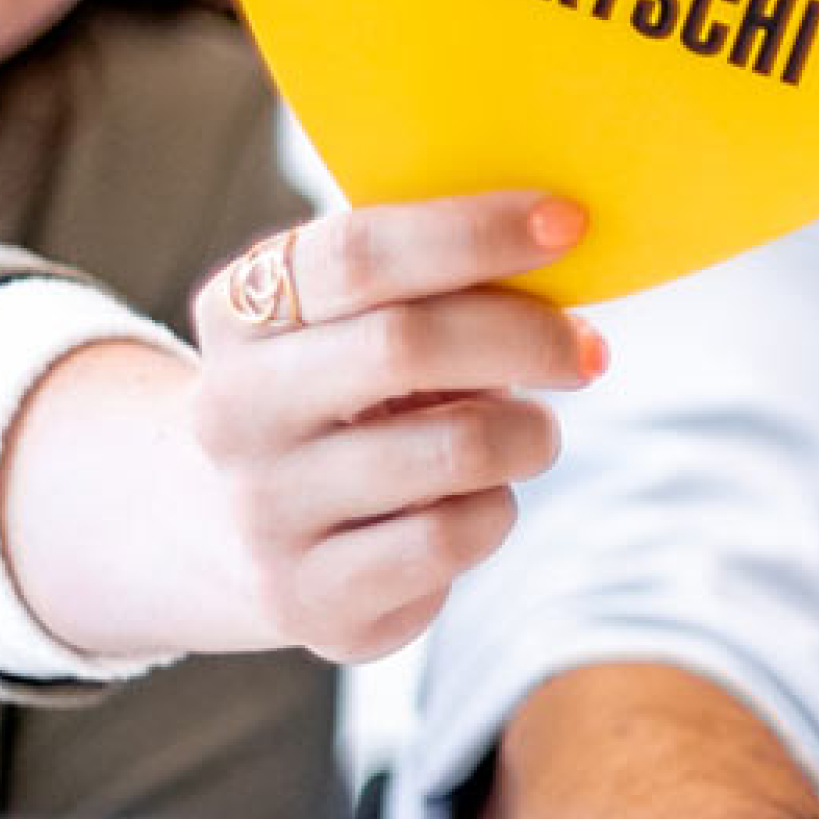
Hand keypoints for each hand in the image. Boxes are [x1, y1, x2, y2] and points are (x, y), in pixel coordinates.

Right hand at [9, 190, 600, 663]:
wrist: (249, 536)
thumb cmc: (350, 400)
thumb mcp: (360, 325)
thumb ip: (432, 281)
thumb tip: (562, 240)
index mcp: (240, 312)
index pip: (358, 252)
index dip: (474, 232)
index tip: (568, 223)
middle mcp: (233, 408)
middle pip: (405, 343)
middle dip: (526, 337)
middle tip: (586, 350)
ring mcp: (264, 508)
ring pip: (452, 448)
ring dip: (527, 434)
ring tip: (531, 434)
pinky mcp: (308, 596)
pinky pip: (450, 539)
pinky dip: (495, 511)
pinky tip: (477, 503)